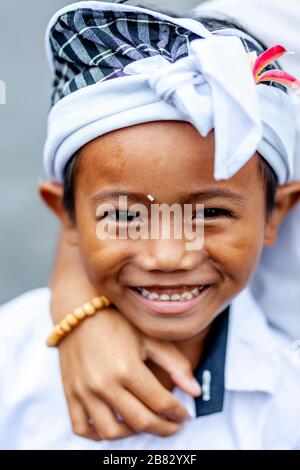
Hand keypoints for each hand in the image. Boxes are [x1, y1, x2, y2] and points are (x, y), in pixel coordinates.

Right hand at [56, 304, 200, 440]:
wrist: (79, 311)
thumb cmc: (117, 321)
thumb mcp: (149, 337)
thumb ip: (175, 364)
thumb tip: (196, 391)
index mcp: (127, 368)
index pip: (160, 403)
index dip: (178, 413)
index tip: (184, 415)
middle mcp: (104, 384)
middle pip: (141, 421)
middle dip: (164, 428)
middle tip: (173, 426)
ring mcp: (84, 391)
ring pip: (112, 432)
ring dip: (133, 434)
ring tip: (145, 423)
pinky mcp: (70, 393)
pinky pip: (82, 428)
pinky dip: (98, 435)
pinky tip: (114, 425)